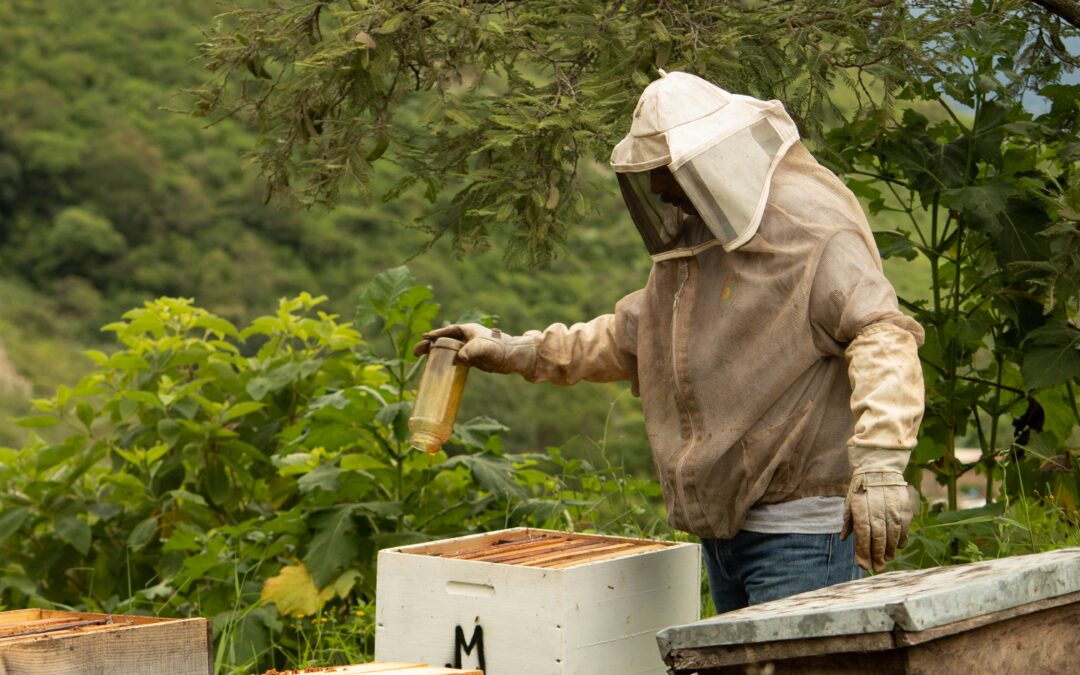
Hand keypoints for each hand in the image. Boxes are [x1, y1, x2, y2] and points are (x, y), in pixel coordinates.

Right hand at [413, 324, 535, 375]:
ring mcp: (468, 349)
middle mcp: (466, 338)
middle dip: (429, 345)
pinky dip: (444, 362)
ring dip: (434, 353)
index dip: (435, 334)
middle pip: (444, 340)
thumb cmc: (501, 349)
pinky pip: (453, 360)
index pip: (447, 331)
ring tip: (419, 359)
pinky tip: (436, 370)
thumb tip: (460, 358)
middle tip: (416, 352)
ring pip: (447, 350)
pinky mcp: (471, 360)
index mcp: (468, 330)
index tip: (424, 337)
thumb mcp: (486, 348)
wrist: (515, 358)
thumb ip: (473, 350)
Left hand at [840, 470, 911, 572]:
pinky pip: (904, 527)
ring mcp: (892, 508)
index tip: (863, 565)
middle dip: (877, 556)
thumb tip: (843, 539)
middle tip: (877, 568)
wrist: (879, 469)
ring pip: (893, 535)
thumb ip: (848, 521)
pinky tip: (898, 547)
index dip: (863, 552)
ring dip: (889, 550)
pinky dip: (901, 539)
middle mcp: (877, 509)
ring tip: (886, 559)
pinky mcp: (904, 507)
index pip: (862, 535)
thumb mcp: (850, 502)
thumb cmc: (860, 488)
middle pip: (878, 538)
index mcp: (860, 509)